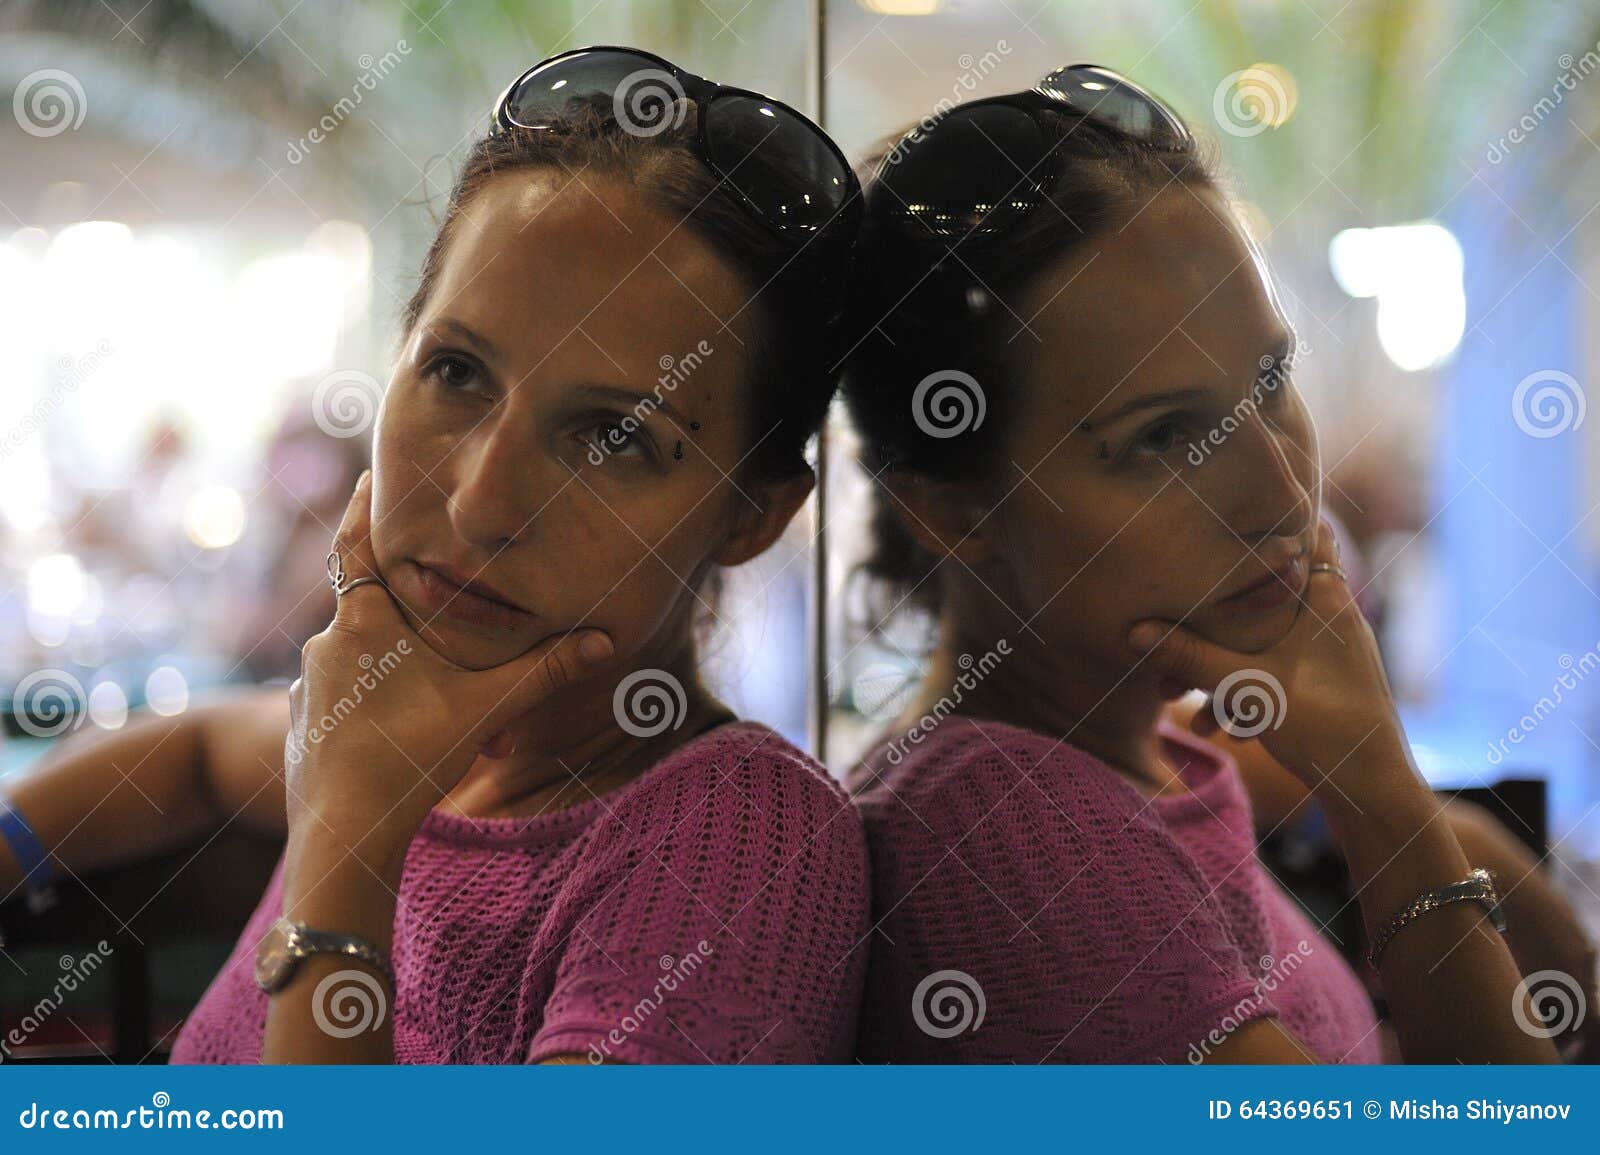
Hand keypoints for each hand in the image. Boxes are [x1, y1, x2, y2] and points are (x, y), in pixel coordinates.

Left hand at [283, 470, 614, 849]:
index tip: (369, 476)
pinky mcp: (302, 728)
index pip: (356, 544)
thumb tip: (606, 643)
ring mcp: (308, 689)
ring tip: (434, 700)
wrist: (344, 835)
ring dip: (393, 670)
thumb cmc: (410, 759)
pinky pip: (342, 700)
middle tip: (442, 621)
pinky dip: (371, 706)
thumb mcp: (488, 708)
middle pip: (370, 612)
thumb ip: (545, 671)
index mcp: (363, 622)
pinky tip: (400, 737)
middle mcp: (325, 645)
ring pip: (358, 662)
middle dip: (407, 617)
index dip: (364, 508)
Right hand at [1130, 519, 1412, 810]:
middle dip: (1224, 614)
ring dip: (1231, 665)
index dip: (1276, 519)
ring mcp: (1335, 652)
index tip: (1235, 514)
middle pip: (1273, 593)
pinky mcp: (1331, 684)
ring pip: (1271, 640)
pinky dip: (1253, 691)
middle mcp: (1336, 616)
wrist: (1373, 790)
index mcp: (1326, 599)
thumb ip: (1190, 656)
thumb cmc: (1321, 725)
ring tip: (1190, 701)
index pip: (1309, 531)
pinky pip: (1283, 671)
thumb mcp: (1245, 687)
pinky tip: (1227, 729)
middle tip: (1183, 618)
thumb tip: (1136, 631)